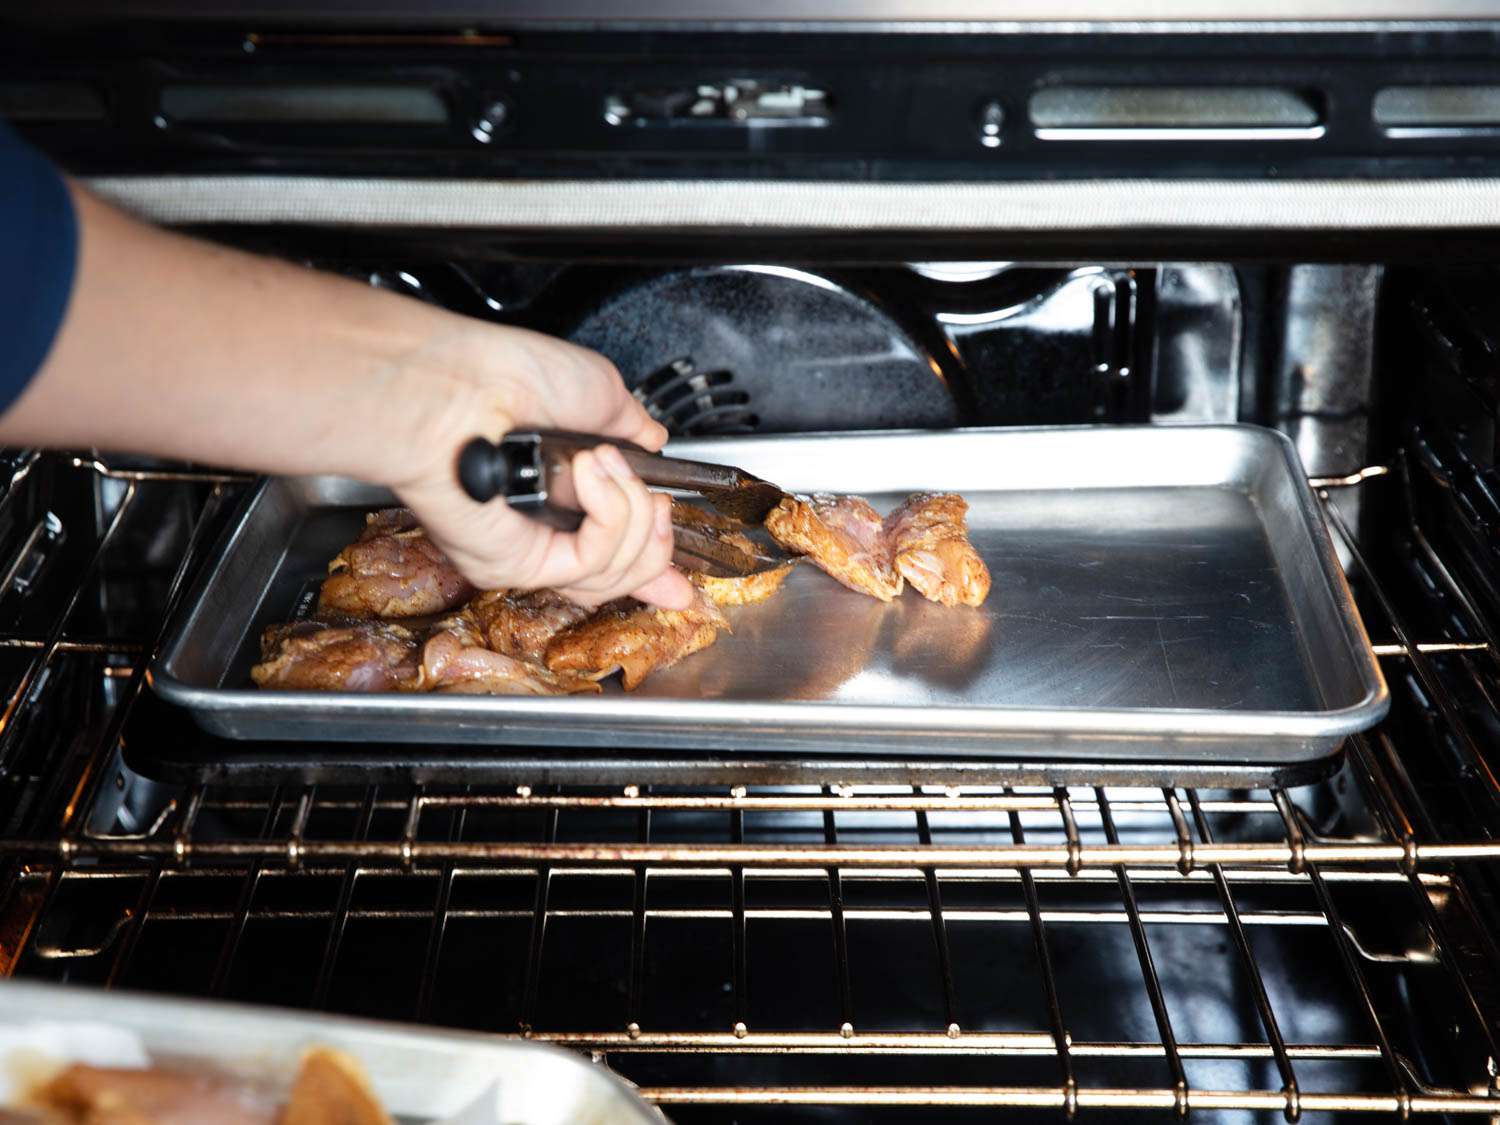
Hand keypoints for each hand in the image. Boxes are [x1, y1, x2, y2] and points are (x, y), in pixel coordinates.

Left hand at [381, 320, 695, 608]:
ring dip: (632, 511)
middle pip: (625, 577)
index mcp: (563, 497)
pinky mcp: (522, 567)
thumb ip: (634, 432)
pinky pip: (594, 563)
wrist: (465, 386)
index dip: (655, 568)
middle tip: (660, 504)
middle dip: (658, 543)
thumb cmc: (511, 378)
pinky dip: (609, 514)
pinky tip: (589, 474)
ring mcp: (532, 553)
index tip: (683, 582)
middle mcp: (544, 533)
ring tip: (600, 462)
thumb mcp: (601, 394)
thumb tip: (655, 445)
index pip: (615, 554)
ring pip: (618, 574)